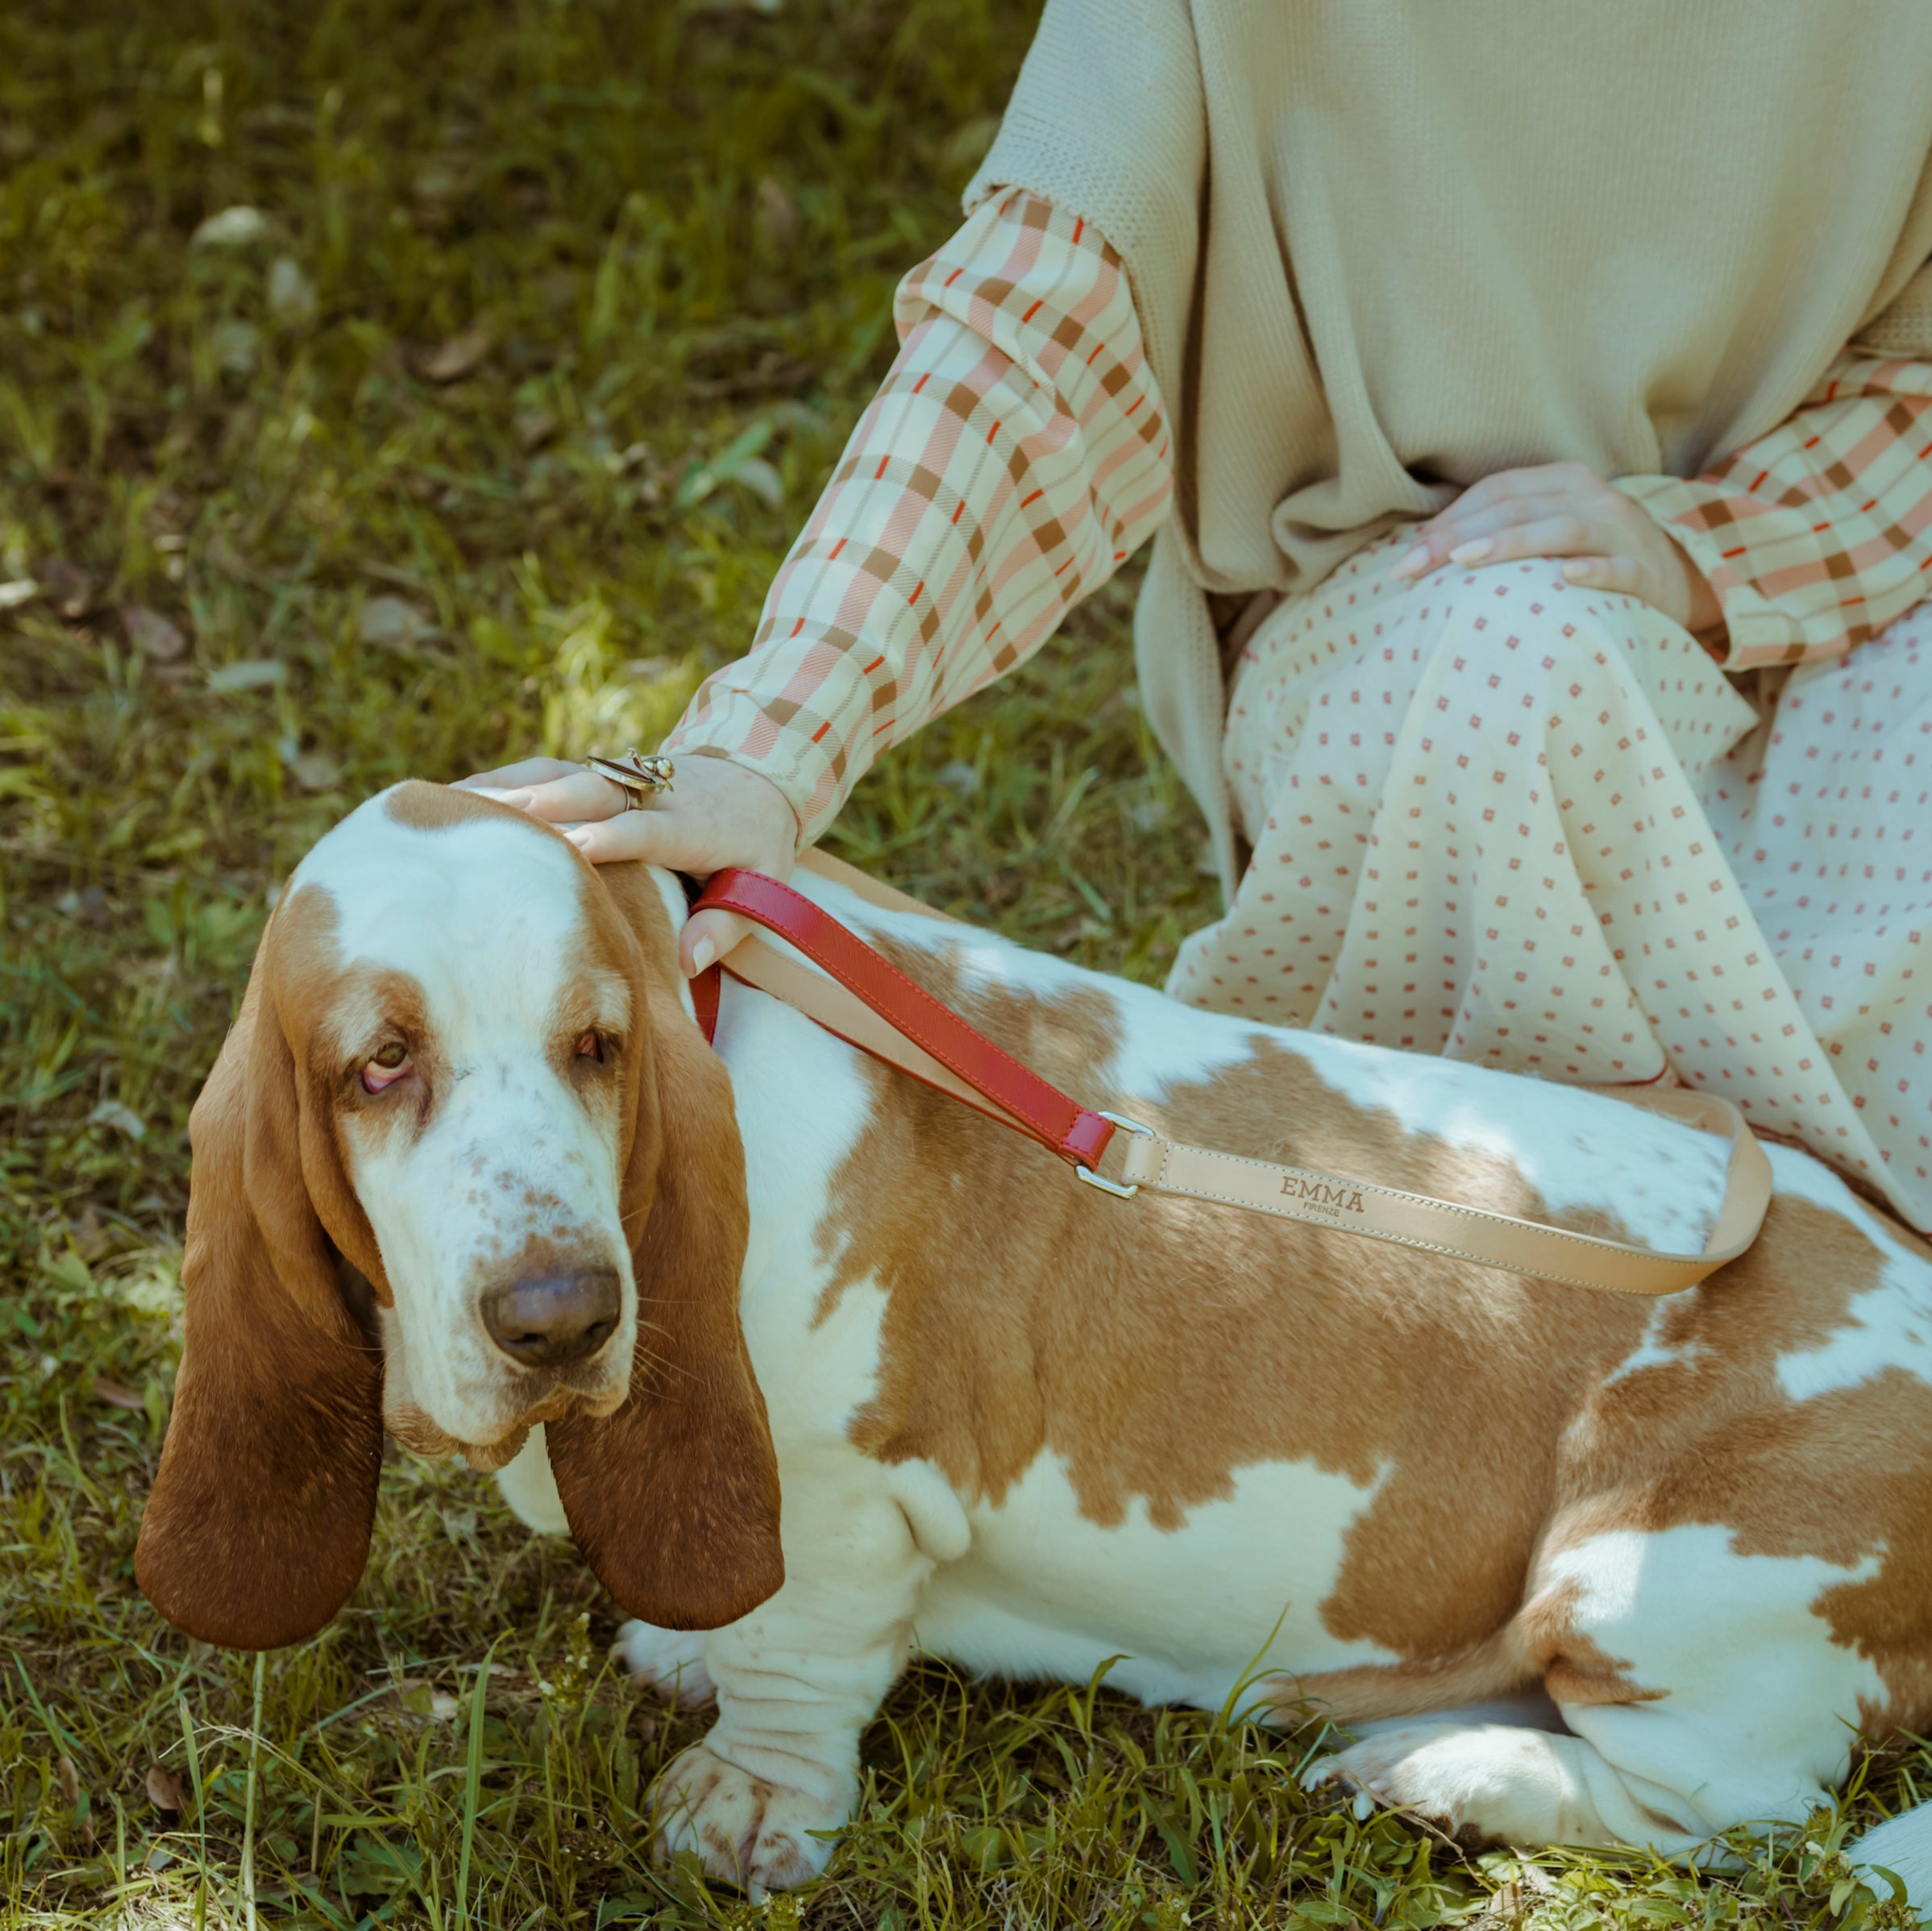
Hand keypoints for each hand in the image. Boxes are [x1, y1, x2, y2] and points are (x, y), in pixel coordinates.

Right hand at [455, 754, 797, 976]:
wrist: (761, 775)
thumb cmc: (757, 843)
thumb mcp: (766, 884)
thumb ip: (727, 924)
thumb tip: (687, 964)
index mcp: (694, 824)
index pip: (647, 829)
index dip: (611, 835)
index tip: (572, 847)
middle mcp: (653, 793)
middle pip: (594, 792)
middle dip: (545, 803)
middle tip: (491, 816)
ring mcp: (623, 778)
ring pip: (564, 773)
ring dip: (511, 785)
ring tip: (453, 801)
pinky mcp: (602, 774)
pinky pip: (552, 770)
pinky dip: (507, 778)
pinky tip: (460, 793)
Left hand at [1389, 461, 1722, 634]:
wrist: (1678, 578)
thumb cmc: (1594, 556)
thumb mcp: (1550, 531)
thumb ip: (1499, 529)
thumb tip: (1423, 544)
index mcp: (1564, 482)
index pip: (1498, 491)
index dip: (1450, 520)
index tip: (1406, 558)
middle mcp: (1593, 497)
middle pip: (1518, 509)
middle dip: (1459, 537)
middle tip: (1413, 567)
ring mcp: (1621, 531)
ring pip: (1562, 530)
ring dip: (1512, 544)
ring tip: (1465, 561)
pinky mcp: (1644, 569)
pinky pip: (1617, 568)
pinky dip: (1593, 571)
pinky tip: (1565, 577)